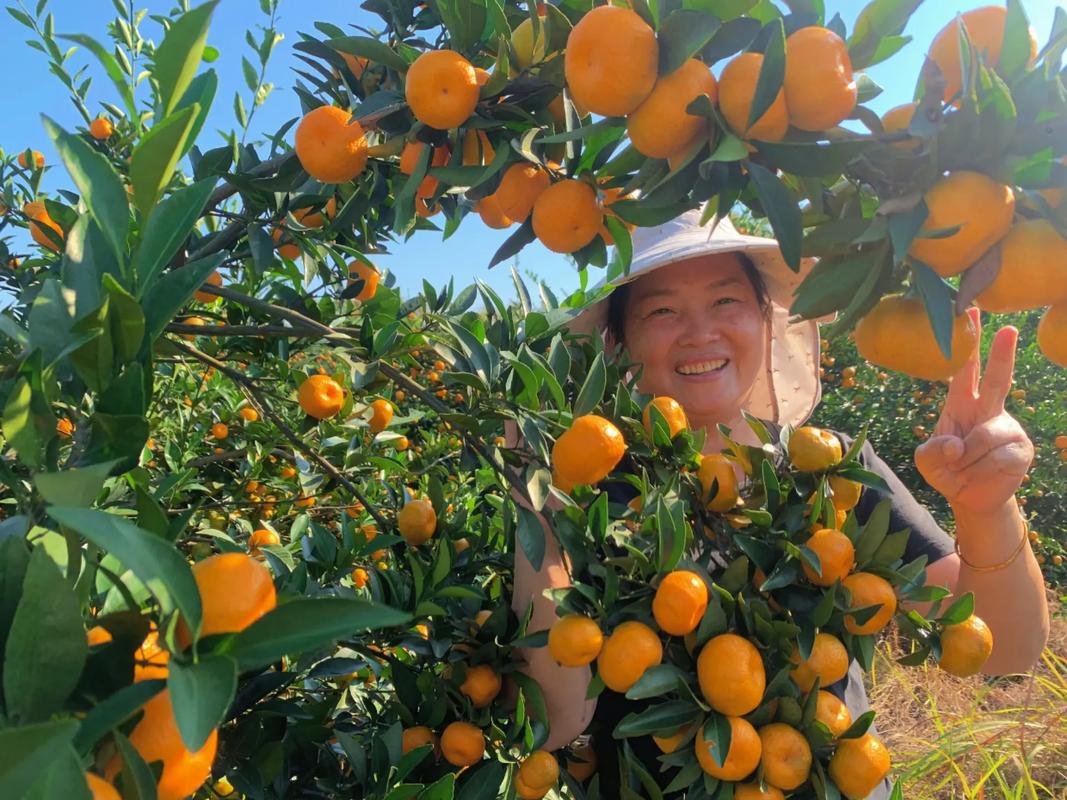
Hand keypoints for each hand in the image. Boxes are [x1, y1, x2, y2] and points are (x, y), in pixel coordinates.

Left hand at [915, 309, 1033, 512]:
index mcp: (961, 404)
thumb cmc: (947, 471)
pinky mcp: (1020, 448)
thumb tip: (957, 444)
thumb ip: (931, 451)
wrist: (971, 498)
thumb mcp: (926, 461)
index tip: (970, 316)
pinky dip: (979, 471)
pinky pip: (996, 457)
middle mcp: (988, 410)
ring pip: (984, 437)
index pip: (964, 370)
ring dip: (966, 461)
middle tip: (1009, 328)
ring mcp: (1007, 427)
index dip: (967, 346)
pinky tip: (980, 474)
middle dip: (1003, 354)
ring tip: (963, 468)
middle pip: (998, 378)